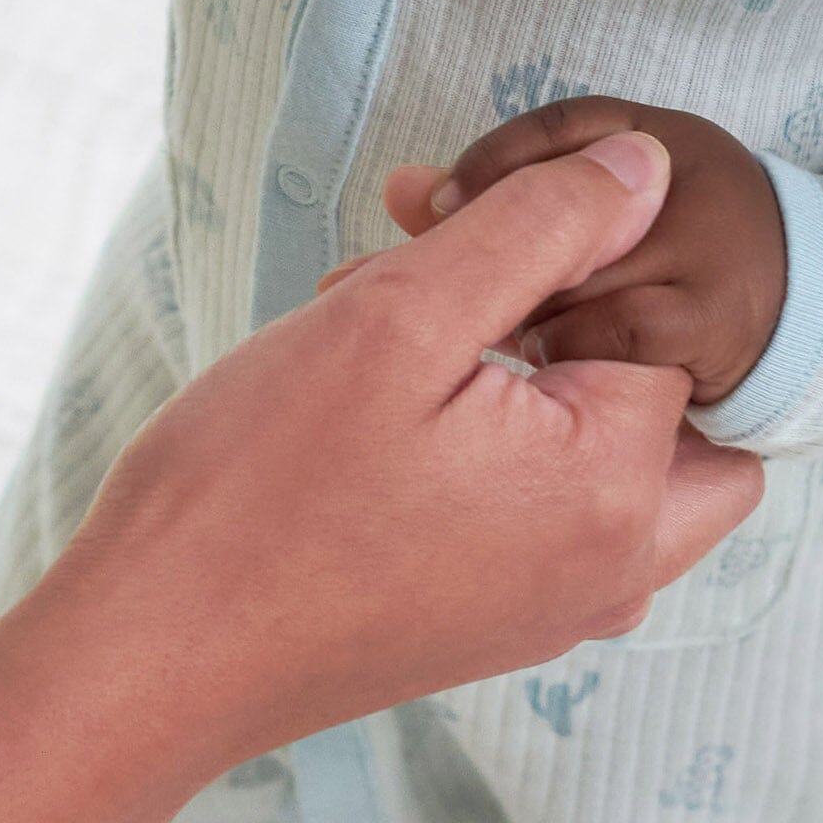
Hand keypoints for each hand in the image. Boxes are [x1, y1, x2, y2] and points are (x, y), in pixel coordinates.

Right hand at [42, 133, 763, 769]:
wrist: (155, 652)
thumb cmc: (258, 488)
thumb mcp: (397, 316)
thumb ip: (540, 231)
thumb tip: (650, 170)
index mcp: (616, 490)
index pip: (663, 315)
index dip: (559, 248)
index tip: (443, 235)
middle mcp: (616, 568)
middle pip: (668, 395)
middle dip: (568, 314)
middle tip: (448, 285)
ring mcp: (559, 606)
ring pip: (600, 443)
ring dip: (517, 368)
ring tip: (378, 333)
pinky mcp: (499, 621)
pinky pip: (546, 502)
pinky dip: (489, 436)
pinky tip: (371, 402)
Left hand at [394, 96, 788, 404]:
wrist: (805, 318)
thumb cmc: (668, 261)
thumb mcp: (594, 210)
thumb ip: (497, 200)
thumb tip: (398, 188)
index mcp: (653, 134)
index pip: (562, 127)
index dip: (487, 164)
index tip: (429, 205)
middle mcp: (691, 174)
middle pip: (567, 205)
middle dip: (493, 253)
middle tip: (421, 290)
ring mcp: (711, 245)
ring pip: (585, 269)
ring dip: (524, 309)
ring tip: (476, 338)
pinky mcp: (718, 319)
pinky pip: (616, 330)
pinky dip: (569, 351)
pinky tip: (542, 373)